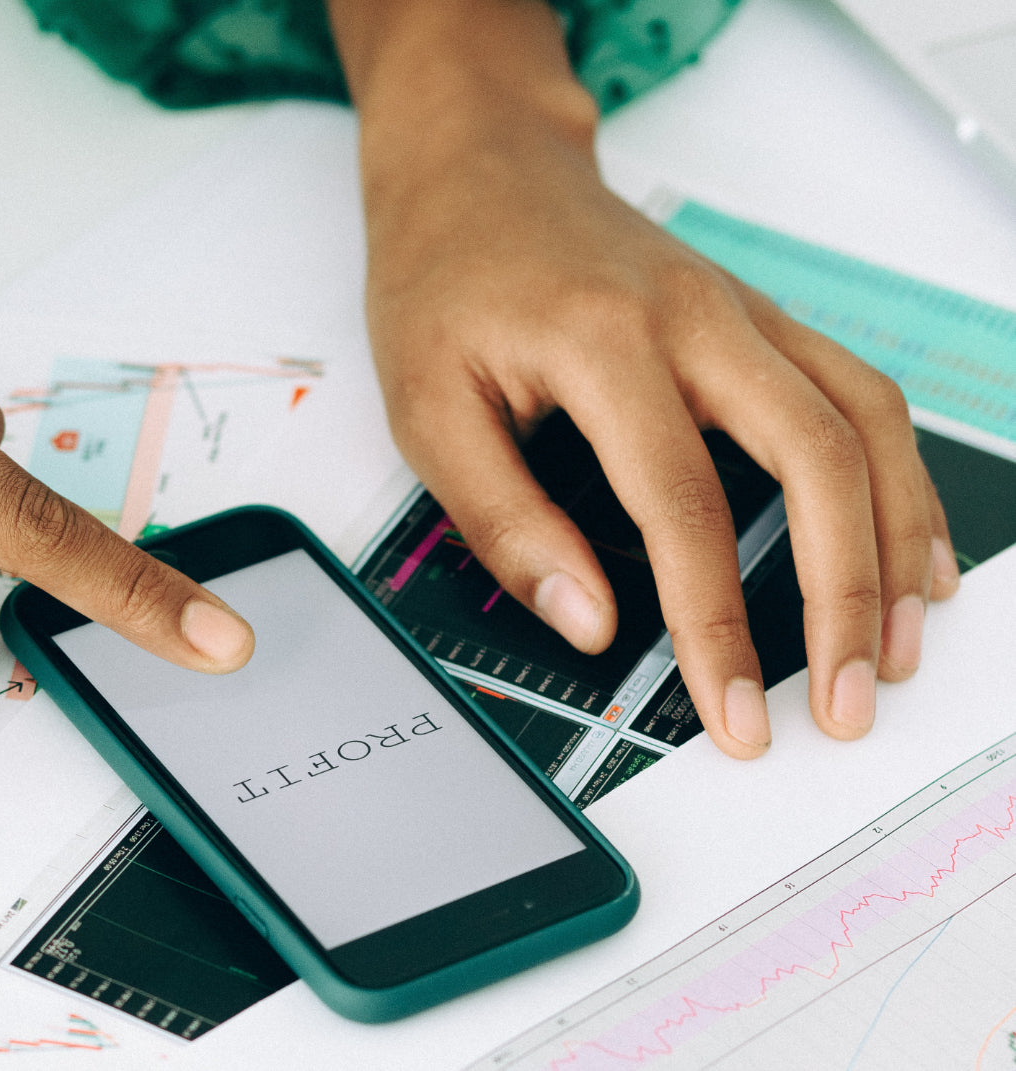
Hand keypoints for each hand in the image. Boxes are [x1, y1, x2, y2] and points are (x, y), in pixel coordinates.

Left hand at [330, 0, 958, 756]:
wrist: (477, 172)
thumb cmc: (445, 280)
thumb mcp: (426, 408)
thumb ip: (502, 521)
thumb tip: (586, 622)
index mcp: (604, 341)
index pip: (684, 505)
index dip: (718, 624)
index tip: (735, 711)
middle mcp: (696, 318)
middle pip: (817, 457)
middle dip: (846, 595)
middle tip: (849, 700)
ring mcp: (741, 311)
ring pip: (865, 420)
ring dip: (897, 538)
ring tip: (901, 643)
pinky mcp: (758, 318)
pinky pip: (858, 392)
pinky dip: (898, 474)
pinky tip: (906, 545)